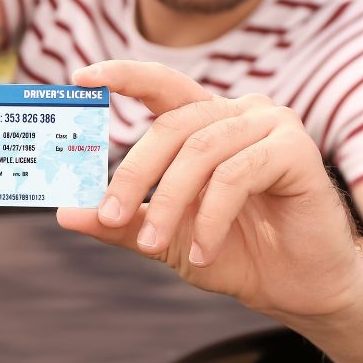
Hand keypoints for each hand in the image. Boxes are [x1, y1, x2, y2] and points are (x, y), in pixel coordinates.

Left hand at [57, 60, 361, 321]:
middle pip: (171, 126)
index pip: (160, 85)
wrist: (295, 286)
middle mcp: (239, 112)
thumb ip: (121, 222)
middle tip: (108, 215)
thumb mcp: (163, 237)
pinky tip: (202, 251)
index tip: (80, 77)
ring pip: (201, 151)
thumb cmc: (232, 253)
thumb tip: (65, 212)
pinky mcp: (297, 150)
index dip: (122, 75)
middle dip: (133, 173)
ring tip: (156, 245)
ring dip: (171, 202)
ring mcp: (272, 125)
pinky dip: (210, 216)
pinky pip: (237, 174)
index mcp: (205, 121)